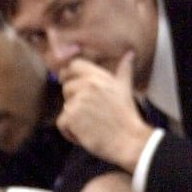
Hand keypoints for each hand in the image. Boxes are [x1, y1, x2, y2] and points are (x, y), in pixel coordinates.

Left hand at [58, 52, 153, 171]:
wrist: (127, 138)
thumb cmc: (126, 114)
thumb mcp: (125, 88)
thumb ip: (124, 69)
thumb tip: (130, 54)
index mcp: (100, 76)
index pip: (75, 65)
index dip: (70, 74)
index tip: (72, 82)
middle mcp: (88, 85)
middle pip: (67, 87)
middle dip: (74, 100)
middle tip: (92, 112)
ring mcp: (78, 100)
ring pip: (65, 106)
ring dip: (73, 117)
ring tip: (90, 123)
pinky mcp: (71, 117)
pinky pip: (61, 122)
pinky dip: (70, 131)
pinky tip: (85, 133)